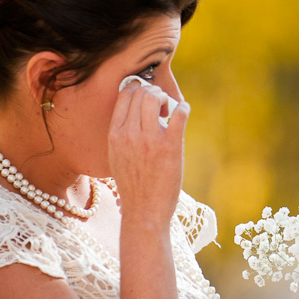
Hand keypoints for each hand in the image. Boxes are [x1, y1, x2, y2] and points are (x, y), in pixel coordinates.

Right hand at [107, 80, 189, 225]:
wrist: (144, 210)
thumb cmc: (133, 184)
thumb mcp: (116, 155)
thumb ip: (123, 132)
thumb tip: (136, 111)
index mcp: (114, 134)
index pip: (125, 94)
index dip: (138, 88)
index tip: (147, 97)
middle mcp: (129, 134)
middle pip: (141, 92)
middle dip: (154, 91)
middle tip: (162, 105)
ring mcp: (149, 140)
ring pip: (156, 98)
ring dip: (166, 98)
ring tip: (170, 111)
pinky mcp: (170, 147)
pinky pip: (179, 113)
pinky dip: (184, 107)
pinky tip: (184, 111)